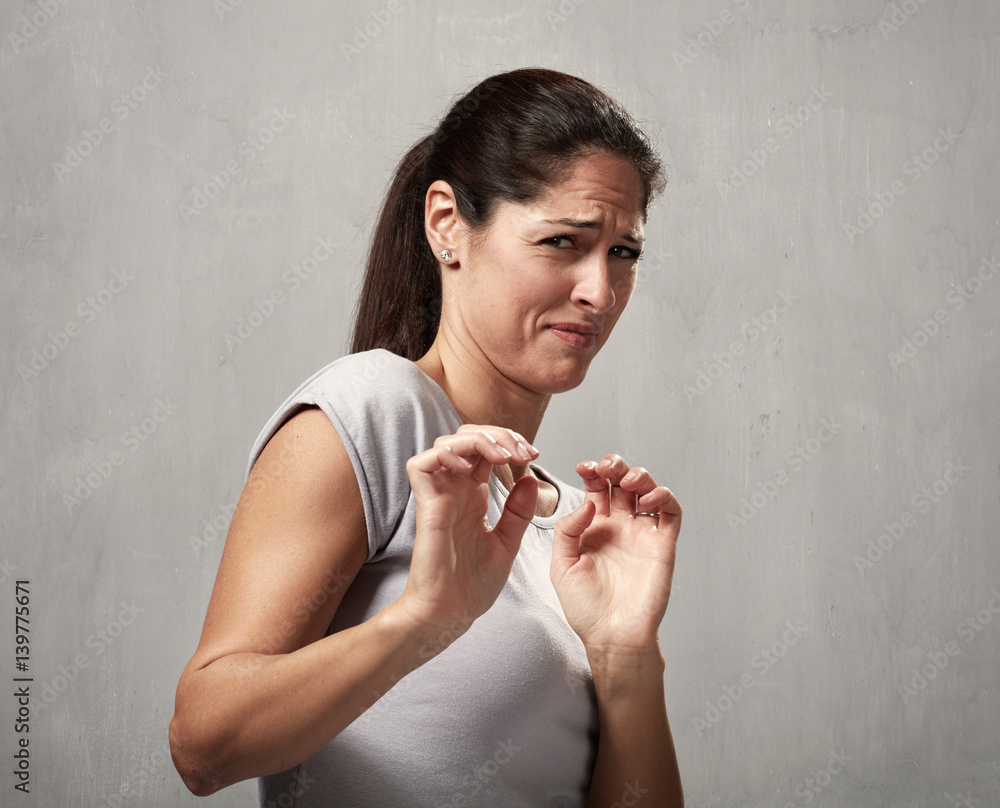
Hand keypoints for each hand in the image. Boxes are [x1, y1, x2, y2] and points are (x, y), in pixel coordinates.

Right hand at [395, 425, 539, 644]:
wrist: (452, 612)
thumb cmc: (472, 586)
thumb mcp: (507, 542)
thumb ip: (518, 512)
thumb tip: (530, 478)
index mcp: (473, 495)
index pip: (485, 450)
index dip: (508, 442)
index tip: (533, 454)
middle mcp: (455, 490)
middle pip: (467, 437)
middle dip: (497, 434)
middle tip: (522, 450)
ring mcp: (439, 495)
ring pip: (446, 443)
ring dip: (477, 440)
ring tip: (503, 455)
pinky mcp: (425, 505)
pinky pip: (422, 464)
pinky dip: (446, 455)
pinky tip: (470, 468)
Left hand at [550, 455, 680, 654]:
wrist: (611, 636)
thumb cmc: (585, 609)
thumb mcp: (561, 566)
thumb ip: (568, 531)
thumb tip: (589, 502)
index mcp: (594, 529)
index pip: (596, 488)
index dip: (592, 471)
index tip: (583, 467)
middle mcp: (620, 528)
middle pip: (622, 483)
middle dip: (615, 466)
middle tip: (606, 467)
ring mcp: (642, 535)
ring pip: (648, 491)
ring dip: (640, 476)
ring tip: (628, 480)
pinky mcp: (663, 545)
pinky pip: (670, 513)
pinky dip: (664, 497)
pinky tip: (647, 501)